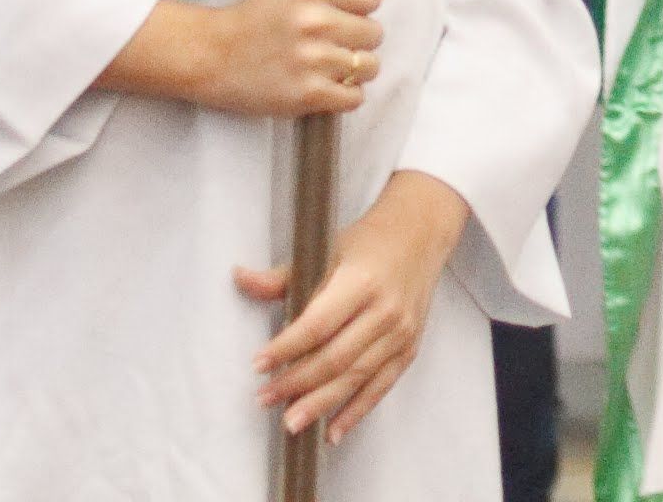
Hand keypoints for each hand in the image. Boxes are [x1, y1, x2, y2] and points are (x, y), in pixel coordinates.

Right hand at [179, 0, 385, 120]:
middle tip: (333, 41)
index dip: (362, 5)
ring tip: (331, 64)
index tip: (346, 12)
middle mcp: (314, 19)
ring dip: (356, 69)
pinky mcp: (307, 94)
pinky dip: (345, 94)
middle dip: (359, 38)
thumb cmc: (259, 15)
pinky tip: (326, 84)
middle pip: (375, 33)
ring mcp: (311, 59)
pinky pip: (355, 97)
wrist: (214, 55)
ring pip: (370, 67)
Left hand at [234, 169, 465, 443]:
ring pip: (356, 378)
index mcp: (362, 282)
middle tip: (265, 398)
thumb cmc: (370, 241)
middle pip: (336, 358)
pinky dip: (356, 412)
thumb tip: (241, 279)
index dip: (286, 348)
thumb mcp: (327, 248)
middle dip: (297, 383)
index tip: (259, 364)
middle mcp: (385, 311)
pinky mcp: (409, 348)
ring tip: (290, 421)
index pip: (318, 324)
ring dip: (321, 404)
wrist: (421, 232)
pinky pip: (380, 387)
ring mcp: (401, 333)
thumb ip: (284, 276)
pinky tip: (332, 431)